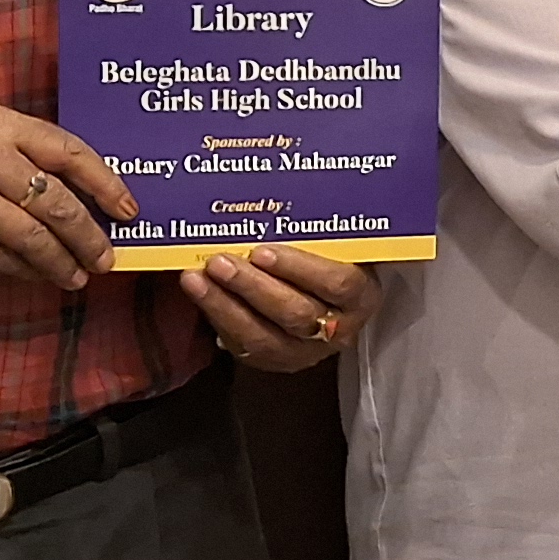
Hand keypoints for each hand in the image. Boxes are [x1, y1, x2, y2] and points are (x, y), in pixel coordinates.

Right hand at [0, 104, 134, 286]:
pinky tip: (42, 276)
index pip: (67, 151)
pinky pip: (2, 259)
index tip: (128, 207)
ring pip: (32, 237)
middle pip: (55, 202)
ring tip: (79, 275)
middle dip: (89, 234)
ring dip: (63, 261)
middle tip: (106, 255)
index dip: (105, 183)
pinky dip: (28, 271)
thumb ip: (20, 152)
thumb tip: (82, 192)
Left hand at [184, 246, 381, 371]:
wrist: (327, 299)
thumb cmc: (329, 259)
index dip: (299, 269)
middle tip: (219, 262)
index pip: (337, 284)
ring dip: (225, 305)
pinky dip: (217, 318)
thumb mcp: (335, 245)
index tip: (262, 251)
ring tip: (197, 279)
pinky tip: (199, 294)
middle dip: (252, 287)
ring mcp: (305, 352)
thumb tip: (278, 198)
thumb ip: (318, 233)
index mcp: (361, 295)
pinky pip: (243, 347)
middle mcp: (339, 329)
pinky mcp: (274, 361)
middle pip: (296, 313)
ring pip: (264, 337)